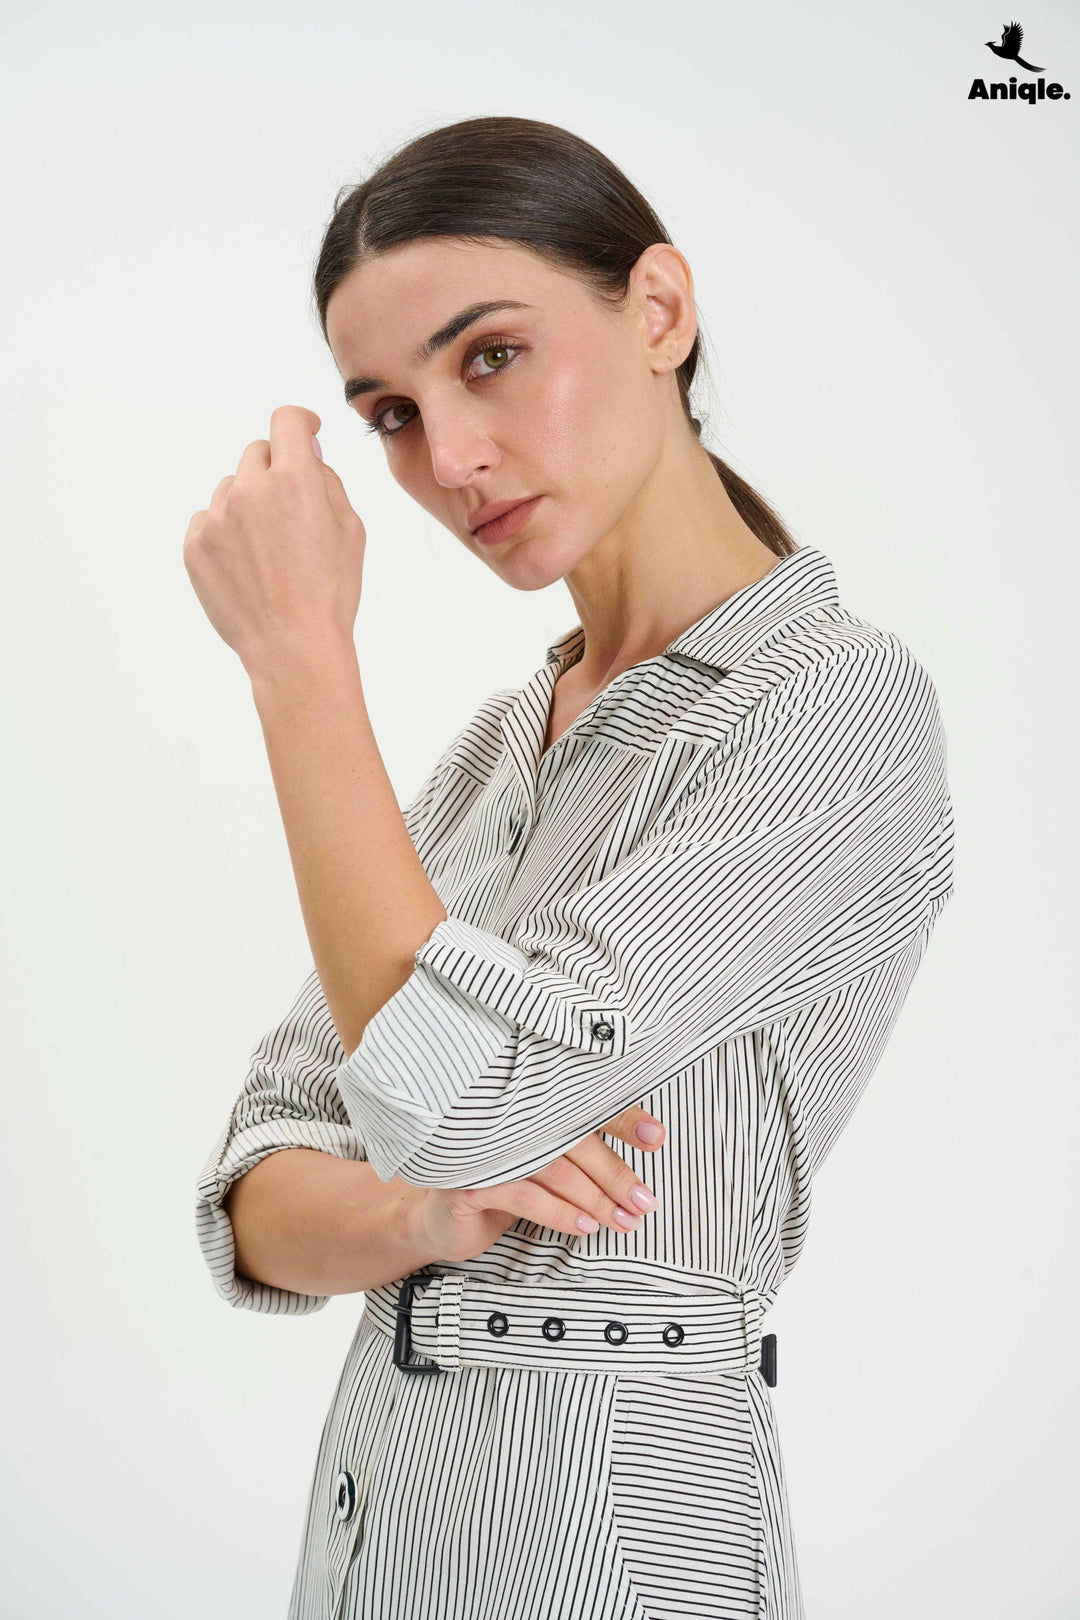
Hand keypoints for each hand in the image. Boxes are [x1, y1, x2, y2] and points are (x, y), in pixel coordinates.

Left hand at [183, 404, 365, 675]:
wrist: (292, 648)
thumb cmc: (331, 592)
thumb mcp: (351, 530)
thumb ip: (327, 481)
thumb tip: (308, 454)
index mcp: (294, 479)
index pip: (286, 421)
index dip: (299, 422)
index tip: (305, 431)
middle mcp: (249, 488)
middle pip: (257, 453)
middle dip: (276, 471)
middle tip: (292, 512)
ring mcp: (217, 517)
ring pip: (231, 489)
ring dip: (249, 504)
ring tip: (270, 552)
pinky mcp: (195, 545)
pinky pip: (208, 521)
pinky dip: (226, 533)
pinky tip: (248, 566)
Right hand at [413, 1108, 666, 1264]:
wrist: (440, 1221)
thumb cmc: (500, 1188)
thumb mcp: (541, 1165)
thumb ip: (578, 1152)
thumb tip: (640, 1163)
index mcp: (527, 1106)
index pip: (582, 1104)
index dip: (621, 1118)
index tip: (656, 1136)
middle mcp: (506, 1119)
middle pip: (573, 1139)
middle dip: (615, 1173)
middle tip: (645, 1199)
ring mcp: (485, 1148)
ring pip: (554, 1169)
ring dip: (594, 1199)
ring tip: (622, 1220)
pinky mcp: (469, 1180)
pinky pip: (524, 1194)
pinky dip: (558, 1212)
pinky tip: (583, 1226)